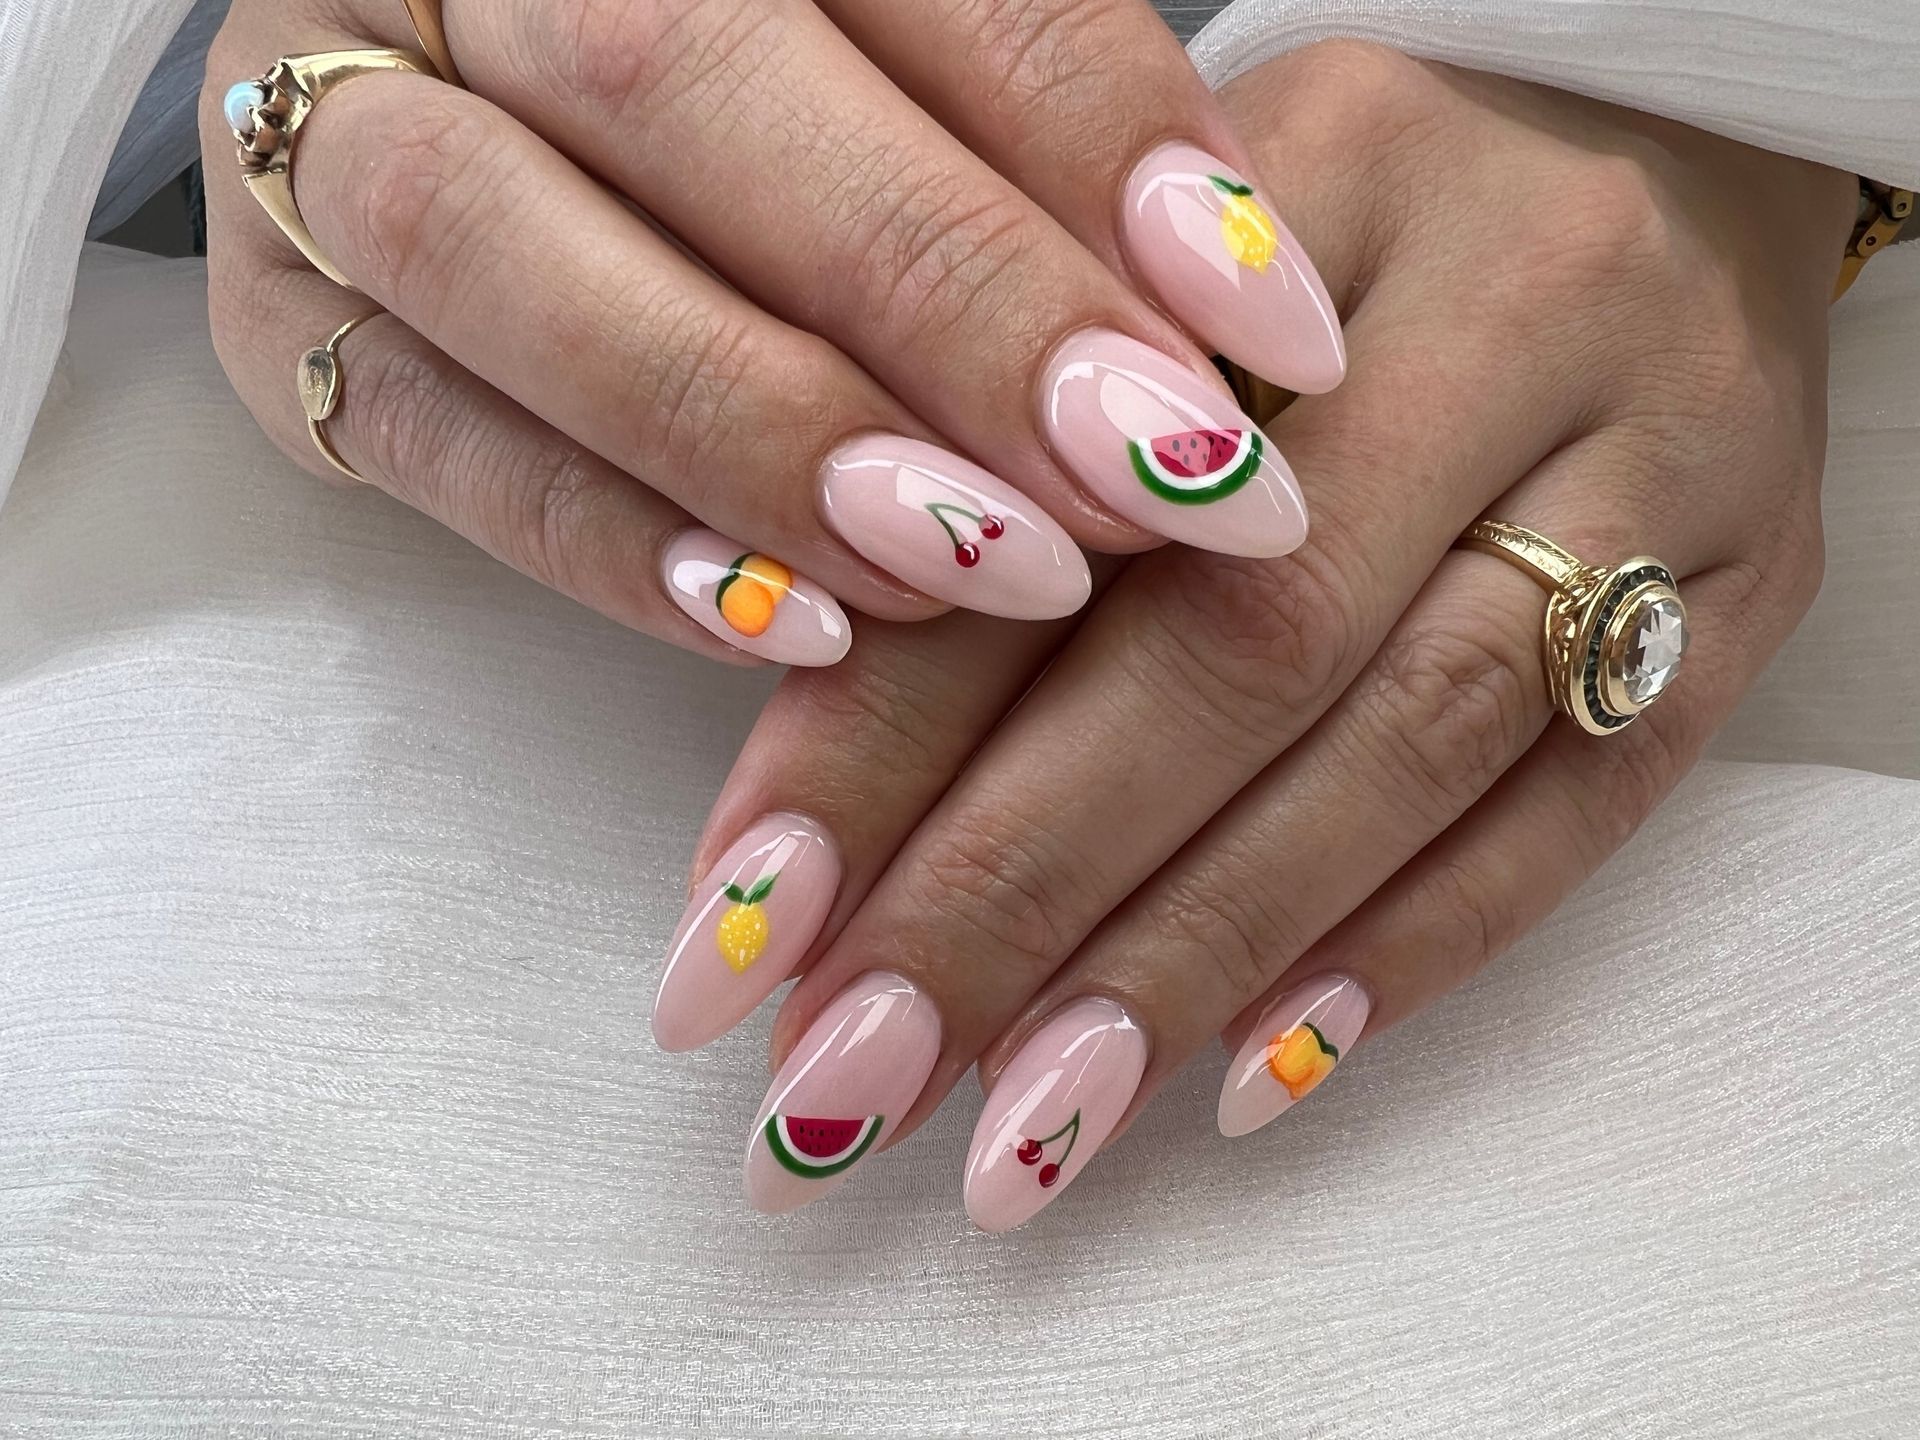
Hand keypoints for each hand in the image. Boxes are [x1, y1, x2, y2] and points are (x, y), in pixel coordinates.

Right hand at [199, 0, 1347, 666]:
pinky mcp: (280, 327)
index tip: (1270, 327)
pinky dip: (612, 540)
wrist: (467, 112)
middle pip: (682, 80)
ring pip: (512, 257)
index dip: (1094, 138)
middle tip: (1152, 474)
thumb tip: (1232, 325)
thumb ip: (1020, 128)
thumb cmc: (752, 101)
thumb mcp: (882, 57)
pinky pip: (422, 437)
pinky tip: (798, 627)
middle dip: (946, 295)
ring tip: (989, 565)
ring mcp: (333, 138)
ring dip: (768, 429)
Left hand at [653, 44, 1852, 1224]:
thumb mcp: (1157, 274)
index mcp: (1303, 169)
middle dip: (1011, 893)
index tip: (743, 920)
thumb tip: (818, 809)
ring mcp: (1653, 451)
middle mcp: (1503, 299)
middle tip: (846, 1080)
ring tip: (1023, 1131)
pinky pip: (1583, 802)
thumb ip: (998, 487)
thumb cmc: (1352, 220)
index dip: (876, 732)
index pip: (1055, 493)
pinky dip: (1406, 952)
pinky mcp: (1745, 587)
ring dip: (1187, 962)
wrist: (1665, 131)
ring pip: (1401, 743)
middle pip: (1232, 641)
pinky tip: (1246, 1076)